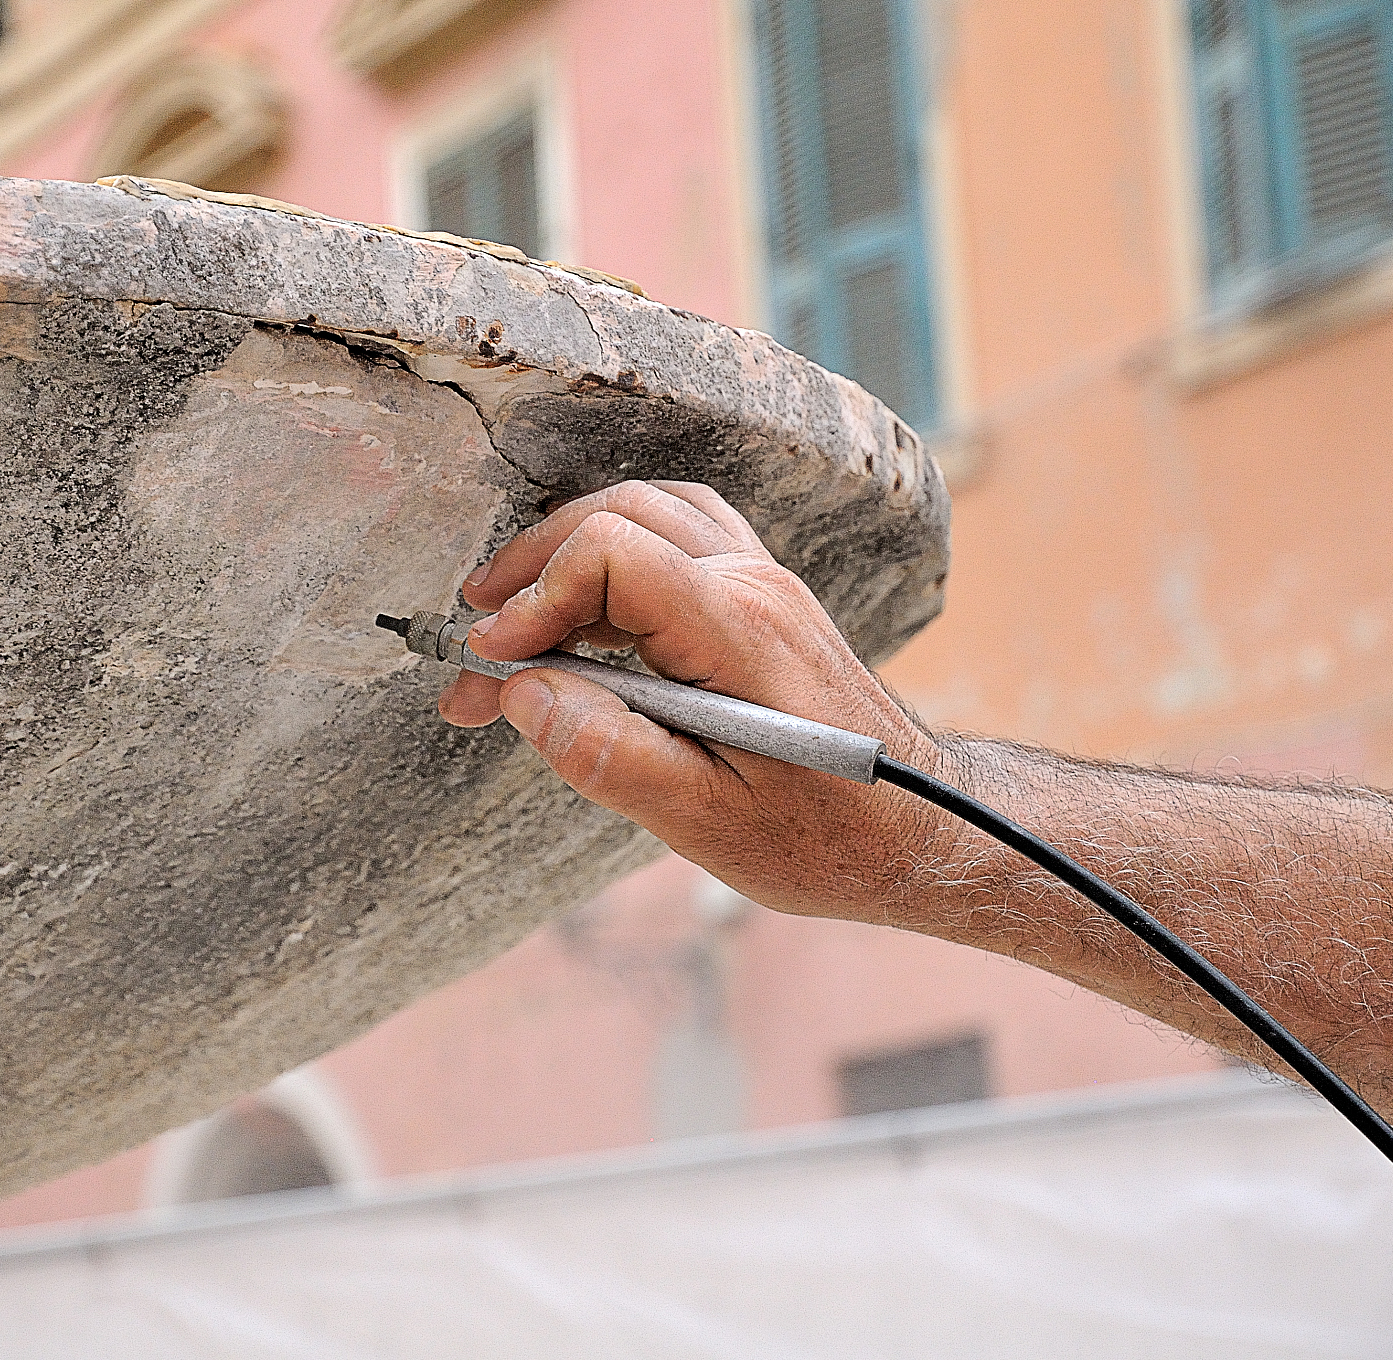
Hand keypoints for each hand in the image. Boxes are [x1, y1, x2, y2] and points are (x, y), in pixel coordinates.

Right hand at [440, 480, 948, 921]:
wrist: (919, 831)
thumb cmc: (824, 838)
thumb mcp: (706, 820)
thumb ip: (609, 753)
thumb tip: (521, 693)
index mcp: (738, 629)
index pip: (609, 554)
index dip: (532, 600)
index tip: (489, 664)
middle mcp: (753, 583)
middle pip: (617, 514)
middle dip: (528, 568)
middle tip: (473, 638)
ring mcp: (764, 580)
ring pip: (647, 509)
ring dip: (567, 550)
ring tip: (512, 615)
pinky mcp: (764, 596)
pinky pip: (681, 530)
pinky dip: (615, 549)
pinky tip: (585, 602)